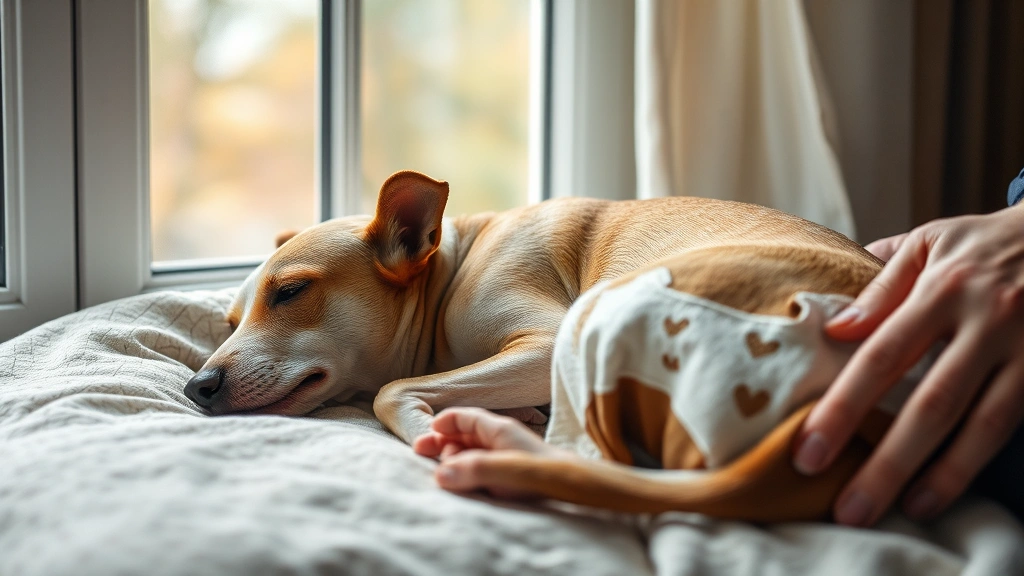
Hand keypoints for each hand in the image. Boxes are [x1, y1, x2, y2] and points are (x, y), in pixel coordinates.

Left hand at [793, 205, 1023, 525]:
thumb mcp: (930, 242)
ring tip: (907, 510)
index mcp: (943, 288)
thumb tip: (835, 328)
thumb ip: (882, 283)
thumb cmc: (983, 243)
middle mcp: (987, 321)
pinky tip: (956, 487)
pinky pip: (1017, 424)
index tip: (809, 451)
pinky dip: (986, 458)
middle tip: (848, 508)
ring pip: (985, 423)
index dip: (844, 408)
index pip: (883, 357)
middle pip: (931, 403)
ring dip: (945, 474)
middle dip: (887, 461)